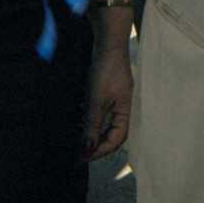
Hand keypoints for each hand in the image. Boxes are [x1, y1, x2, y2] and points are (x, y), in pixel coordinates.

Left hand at [83, 44, 131, 161]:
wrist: (107, 43)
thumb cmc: (105, 70)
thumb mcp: (95, 101)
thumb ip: (92, 126)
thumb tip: (87, 150)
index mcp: (126, 112)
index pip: (116, 139)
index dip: (100, 151)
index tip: (82, 158)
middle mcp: (123, 108)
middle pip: (112, 134)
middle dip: (97, 146)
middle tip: (78, 154)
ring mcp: (116, 100)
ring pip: (106, 124)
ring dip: (92, 134)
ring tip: (77, 142)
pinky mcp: (107, 92)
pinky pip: (101, 113)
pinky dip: (91, 121)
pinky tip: (79, 122)